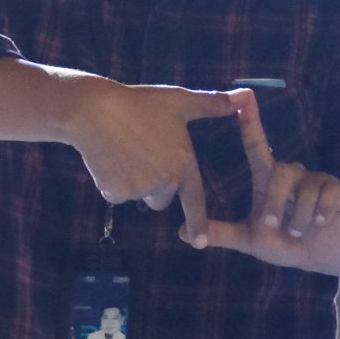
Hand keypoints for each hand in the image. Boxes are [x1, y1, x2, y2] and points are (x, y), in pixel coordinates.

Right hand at [62, 76, 238, 244]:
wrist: (93, 111)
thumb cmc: (138, 103)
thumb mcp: (178, 101)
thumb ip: (213, 105)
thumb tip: (247, 95)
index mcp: (183, 165)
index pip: (195, 202)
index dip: (198, 224)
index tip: (200, 243)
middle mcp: (164, 183)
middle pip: (161, 198)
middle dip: (153, 185)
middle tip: (141, 155)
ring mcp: (138, 189)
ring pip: (137, 194)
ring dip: (132, 182)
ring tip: (122, 151)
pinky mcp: (114, 192)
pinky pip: (115, 193)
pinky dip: (111, 180)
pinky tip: (106, 158)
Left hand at [191, 90, 339, 272]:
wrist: (321, 255)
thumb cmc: (283, 242)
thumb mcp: (249, 239)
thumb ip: (221, 233)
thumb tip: (180, 233)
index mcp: (267, 179)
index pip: (256, 145)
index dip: (251, 122)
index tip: (245, 99)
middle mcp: (291, 173)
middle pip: (280, 171)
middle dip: (275, 202)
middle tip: (273, 225)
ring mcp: (316, 179)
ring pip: (304, 188)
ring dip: (298, 216)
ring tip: (297, 231)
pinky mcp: (337, 189)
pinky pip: (327, 195)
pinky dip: (321, 213)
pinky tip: (321, 223)